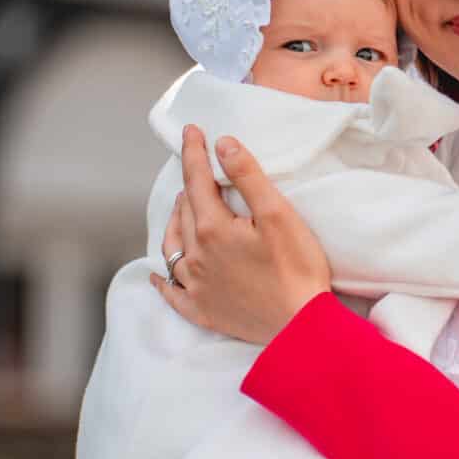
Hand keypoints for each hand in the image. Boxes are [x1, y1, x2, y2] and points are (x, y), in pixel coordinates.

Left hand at [150, 126, 331, 342]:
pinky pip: (172, 293)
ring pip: (172, 247)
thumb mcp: (279, 215)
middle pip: (184, 211)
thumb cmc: (297, 269)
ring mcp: (196, 286)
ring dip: (174, 223)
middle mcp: (196, 256)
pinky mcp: (203, 310)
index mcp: (213, 228)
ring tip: (181, 208)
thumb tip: (222, 145)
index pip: (196, 180)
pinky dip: (162, 281)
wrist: (302, 327)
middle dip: (189, 186)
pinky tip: (157, 276)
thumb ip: (248, 177)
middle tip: (199, 169)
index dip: (194, 152)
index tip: (191, 131)